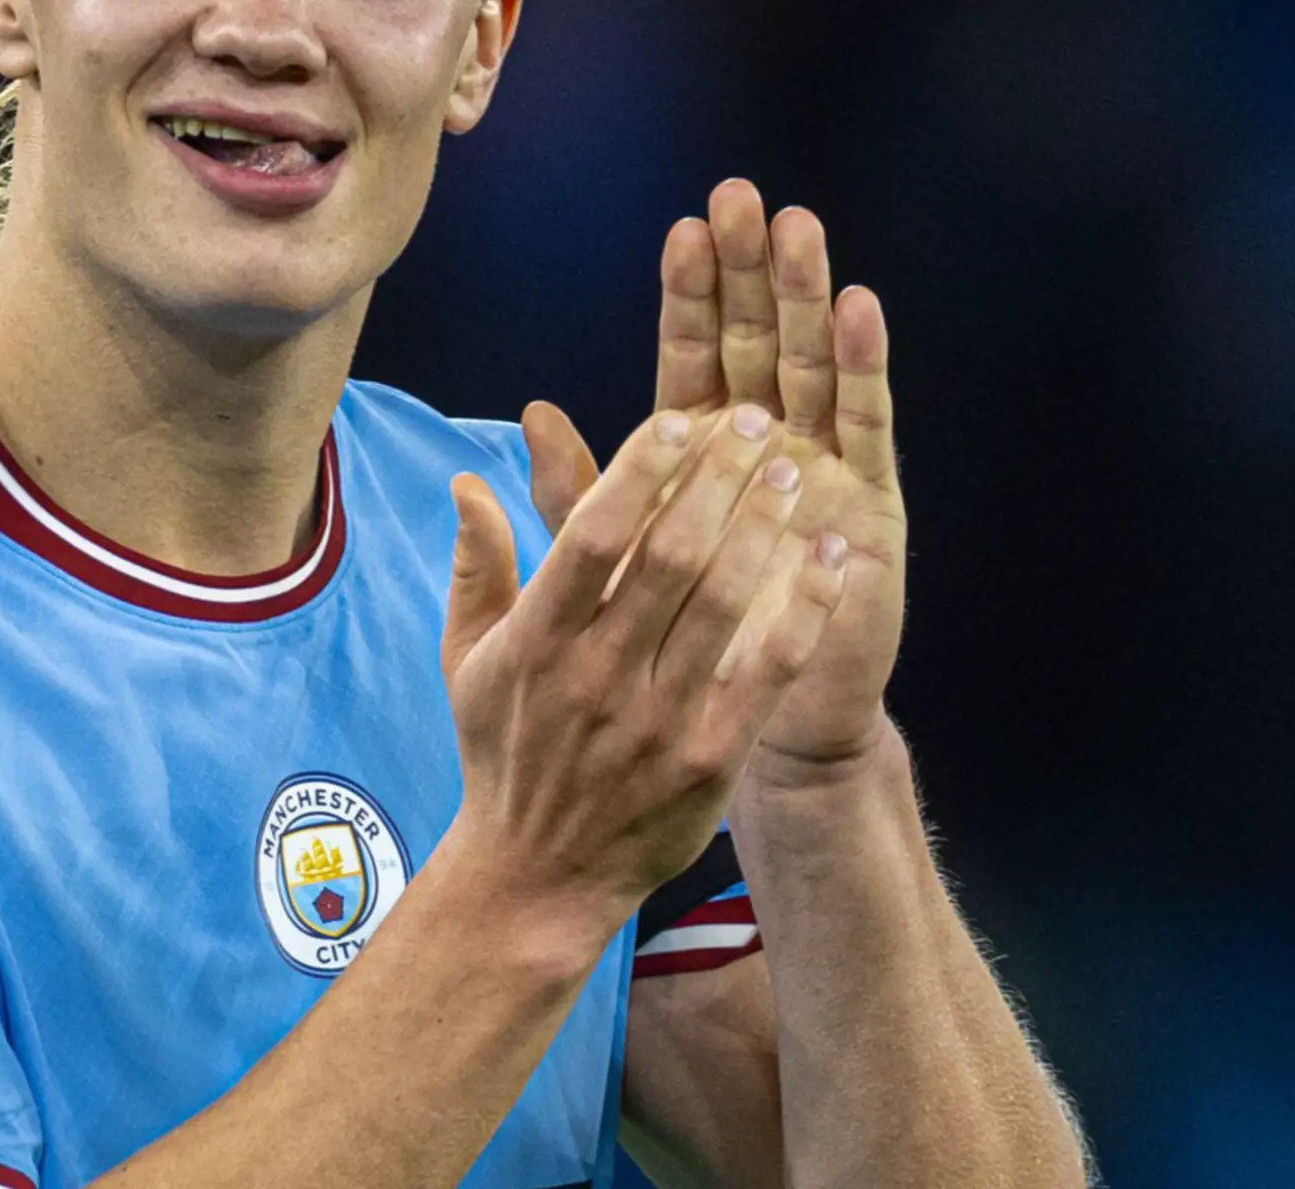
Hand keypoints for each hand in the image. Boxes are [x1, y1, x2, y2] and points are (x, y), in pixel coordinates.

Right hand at [437, 401, 854, 936]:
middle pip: (668, 557)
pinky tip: (829, 559)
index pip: (592, 535)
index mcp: (536, 640)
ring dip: (763, 530)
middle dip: (718, 480)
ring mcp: (656, 720)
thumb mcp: (468, 659)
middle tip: (757, 423)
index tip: (681, 419)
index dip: (640, 470)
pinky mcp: (708, 759)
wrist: (537, 875)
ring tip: (795, 473)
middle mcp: (595, 675)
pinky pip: (767, 670)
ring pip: (722, 604)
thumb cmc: (503, 752)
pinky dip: (803, 610)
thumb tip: (465, 482)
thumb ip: (476, 567)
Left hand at [523, 180, 909, 772]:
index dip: (692, 295)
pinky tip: (862, 310)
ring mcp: (826, 468)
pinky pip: (867, 427)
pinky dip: (863, 367)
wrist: (750, 733)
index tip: (686, 227)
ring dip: (809, 298)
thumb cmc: (673, 650)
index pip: (696, 355)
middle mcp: (772, 445)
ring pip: (814, 366)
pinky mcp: (870, 505)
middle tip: (745, 198)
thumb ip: (576, 495)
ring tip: (801, 232)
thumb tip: (525, 415)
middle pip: (760, 341)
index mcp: (704, 452)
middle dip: (752, 271)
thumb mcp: (611, 568)